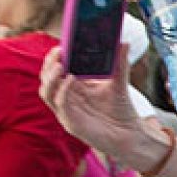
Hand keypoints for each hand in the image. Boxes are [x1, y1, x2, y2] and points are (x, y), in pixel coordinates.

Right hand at [39, 44, 147, 160]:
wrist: (129, 135)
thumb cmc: (121, 111)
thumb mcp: (119, 83)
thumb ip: (120, 63)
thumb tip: (125, 42)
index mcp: (74, 88)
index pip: (55, 70)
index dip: (54, 57)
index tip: (61, 45)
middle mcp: (67, 98)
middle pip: (46, 79)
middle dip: (49, 64)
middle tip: (59, 52)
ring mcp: (67, 111)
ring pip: (46, 92)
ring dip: (50, 77)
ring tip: (61, 65)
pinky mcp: (71, 123)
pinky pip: (60, 104)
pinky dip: (62, 90)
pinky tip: (71, 79)